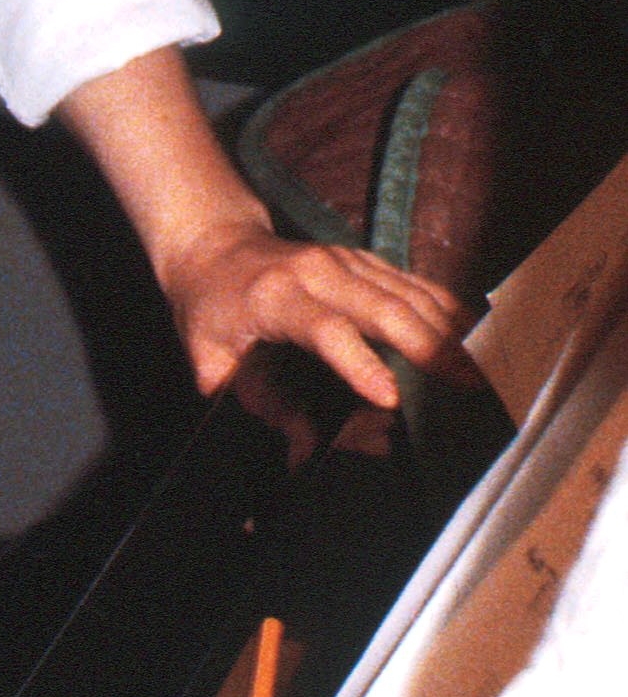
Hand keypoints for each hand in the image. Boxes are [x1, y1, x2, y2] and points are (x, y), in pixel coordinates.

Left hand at [56, 46, 466, 411]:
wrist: (212, 245)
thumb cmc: (209, 309)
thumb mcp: (211, 362)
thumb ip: (255, 404)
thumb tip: (303, 451)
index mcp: (275, 297)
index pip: (325, 330)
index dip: (358, 363)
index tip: (388, 399)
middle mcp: (317, 272)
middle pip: (384, 307)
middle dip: (430, 347)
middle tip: (471, 385)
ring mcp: (345, 260)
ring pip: (408, 293)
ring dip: (450, 330)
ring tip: (488, 367)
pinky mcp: (364, 259)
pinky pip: (414, 282)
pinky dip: (448, 307)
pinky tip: (477, 333)